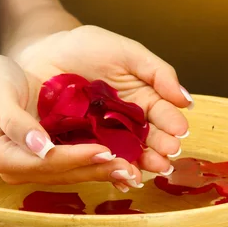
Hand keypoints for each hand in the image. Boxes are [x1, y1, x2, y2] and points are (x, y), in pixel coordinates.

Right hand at [0, 55, 139, 189]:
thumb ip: (16, 122)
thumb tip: (40, 146)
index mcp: (3, 157)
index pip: (45, 162)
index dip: (76, 158)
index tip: (104, 150)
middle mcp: (19, 168)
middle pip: (62, 173)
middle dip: (96, 170)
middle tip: (129, 168)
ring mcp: (34, 167)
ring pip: (72, 173)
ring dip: (102, 172)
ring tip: (132, 170)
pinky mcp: (48, 160)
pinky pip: (75, 165)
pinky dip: (97, 164)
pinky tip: (122, 164)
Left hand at [10, 25, 193, 176]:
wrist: (42, 54)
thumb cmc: (84, 48)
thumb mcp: (125, 53)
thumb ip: (157, 72)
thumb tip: (185, 99)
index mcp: (142, 98)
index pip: (162, 114)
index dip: (171, 123)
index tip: (179, 131)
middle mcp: (128, 122)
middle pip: (148, 139)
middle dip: (160, 147)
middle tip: (169, 154)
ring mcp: (106, 136)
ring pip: (127, 154)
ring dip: (141, 164)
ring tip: (151, 168)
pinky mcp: (82, 148)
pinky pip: (99, 162)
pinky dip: (111, 172)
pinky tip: (122, 178)